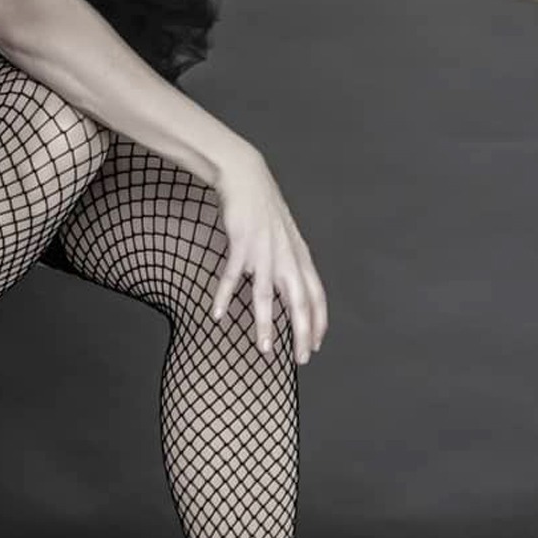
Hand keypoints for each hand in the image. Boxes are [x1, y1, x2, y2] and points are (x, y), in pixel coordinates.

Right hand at [210, 150, 328, 363]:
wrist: (246, 177)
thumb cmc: (264, 209)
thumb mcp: (284, 238)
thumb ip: (289, 263)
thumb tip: (290, 289)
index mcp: (299, 256)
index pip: (317, 296)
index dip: (319, 323)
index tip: (315, 345)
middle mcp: (286, 256)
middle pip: (300, 302)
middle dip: (302, 333)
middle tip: (300, 360)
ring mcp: (264, 250)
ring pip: (266, 295)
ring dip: (265, 325)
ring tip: (264, 350)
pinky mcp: (242, 243)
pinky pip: (232, 276)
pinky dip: (225, 296)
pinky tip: (218, 315)